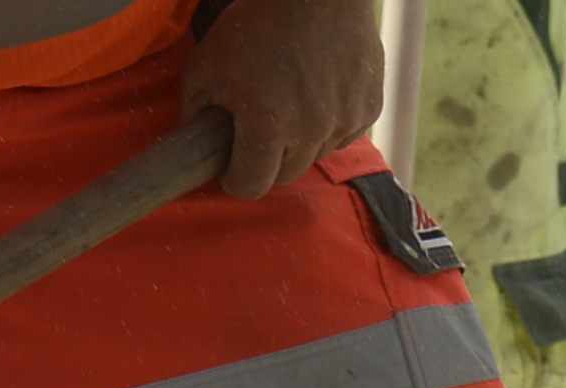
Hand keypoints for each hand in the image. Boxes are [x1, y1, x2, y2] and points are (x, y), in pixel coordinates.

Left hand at [181, 0, 383, 199]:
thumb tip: (197, 149)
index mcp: (268, 124)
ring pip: (315, 157)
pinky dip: (330, 126)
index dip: (235, 177)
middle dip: (267, 161)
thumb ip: (194, 115)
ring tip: (289, 105)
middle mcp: (311, 129)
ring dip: (299, 143)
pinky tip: (317, 96)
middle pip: (284, 176)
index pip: (249, 186)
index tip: (231, 161)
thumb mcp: (205, 66)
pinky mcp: (371, 105)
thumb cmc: (257, 21)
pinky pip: (344, 135)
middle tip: (258, 130)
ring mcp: (346, 118)